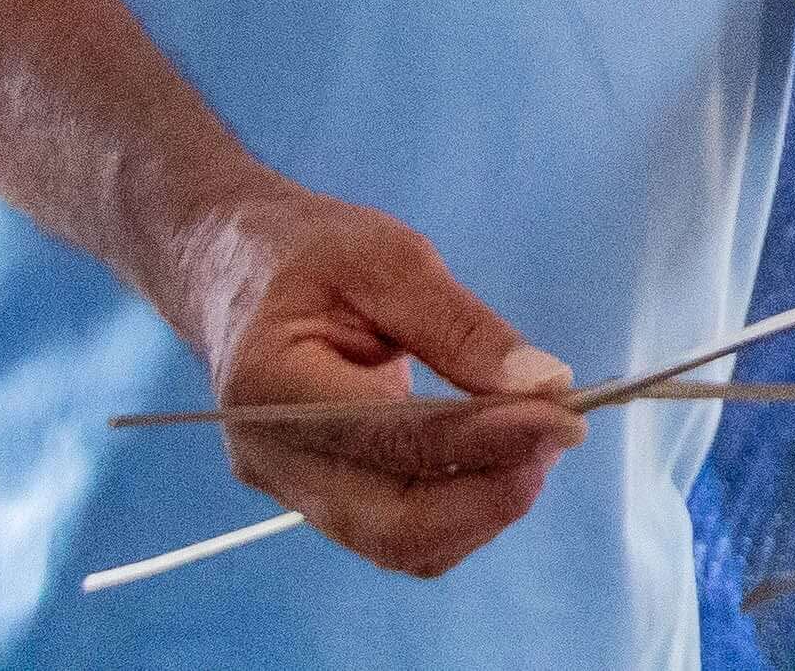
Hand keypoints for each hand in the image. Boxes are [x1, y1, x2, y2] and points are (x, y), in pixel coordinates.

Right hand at [171, 181, 587, 577]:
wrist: (232, 269)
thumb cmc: (307, 250)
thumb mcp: (388, 256)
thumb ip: (461, 324)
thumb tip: (545, 383)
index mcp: (271, 386)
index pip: (390, 438)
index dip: (483, 438)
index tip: (563, 416)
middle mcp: (271, 458)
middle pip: (391, 526)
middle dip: (489, 496)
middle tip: (560, 437)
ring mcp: (289, 487)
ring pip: (398, 544)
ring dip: (481, 509)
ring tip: (537, 442)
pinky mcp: (317, 494)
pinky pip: (395, 530)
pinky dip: (458, 508)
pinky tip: (498, 456)